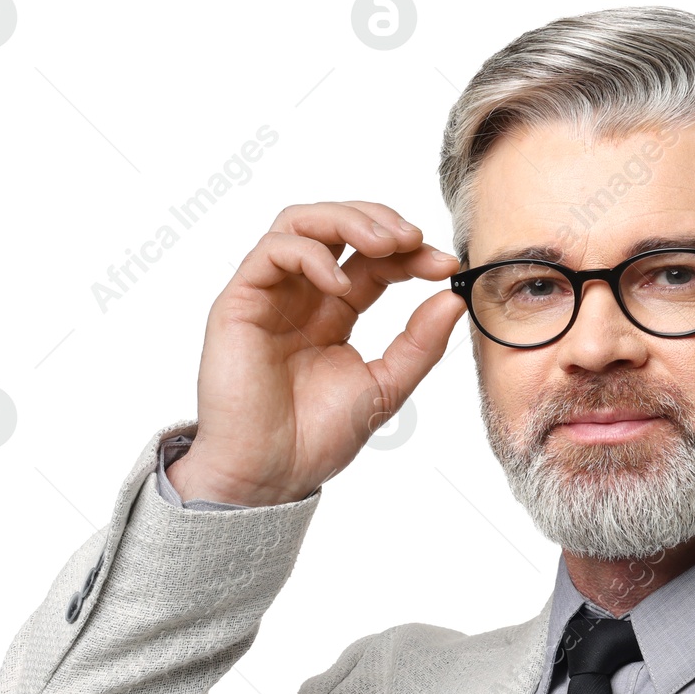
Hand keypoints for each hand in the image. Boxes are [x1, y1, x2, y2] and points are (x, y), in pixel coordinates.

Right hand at [166, 201, 464, 505]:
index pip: (374, 262)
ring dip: (347, 220)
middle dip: (381, 222)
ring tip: (384, 244)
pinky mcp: (240, 302)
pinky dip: (310, 255)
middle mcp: (301, 296)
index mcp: (335, 313)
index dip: (410, 254)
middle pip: (338, 228)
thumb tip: (454, 299)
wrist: (272, 473)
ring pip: (301, 223)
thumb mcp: (387, 386)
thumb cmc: (317, 437)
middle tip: (415, 240)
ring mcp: (270, 295)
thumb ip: (419, 343)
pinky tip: (339, 283)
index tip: (445, 266)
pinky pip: (271, 251)